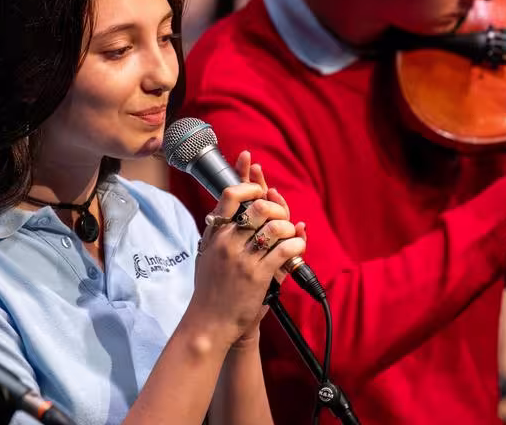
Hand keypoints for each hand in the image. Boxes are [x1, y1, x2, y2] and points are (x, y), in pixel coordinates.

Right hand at [187, 151, 306, 349]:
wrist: (208, 323)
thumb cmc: (211, 289)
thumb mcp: (208, 254)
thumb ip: (223, 232)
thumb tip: (246, 209)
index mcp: (214, 235)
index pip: (229, 195)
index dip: (249, 182)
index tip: (259, 183)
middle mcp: (227, 242)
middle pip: (257, 207)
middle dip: (276, 206)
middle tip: (280, 216)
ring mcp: (242, 258)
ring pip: (275, 226)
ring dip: (289, 227)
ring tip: (290, 234)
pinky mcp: (258, 275)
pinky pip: (285, 250)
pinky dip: (297, 244)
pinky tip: (297, 246)